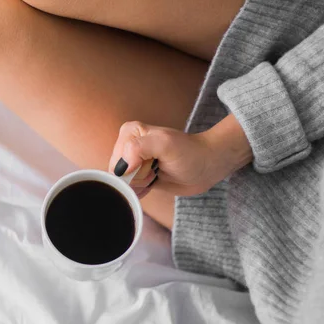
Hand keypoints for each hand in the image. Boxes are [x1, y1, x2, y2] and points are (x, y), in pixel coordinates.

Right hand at [109, 114, 252, 197]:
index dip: (133, 170)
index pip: (117, 162)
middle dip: (137, 178)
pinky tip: (155, 182)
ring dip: (141, 185)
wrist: (207, 166)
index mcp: (129, 132)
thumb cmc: (189, 152)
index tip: (152, 165)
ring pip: (124, 184)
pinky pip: (130, 190)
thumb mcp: (165, 144)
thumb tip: (121, 168)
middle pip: (118, 175)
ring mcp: (133, 162)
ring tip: (156, 175)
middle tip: (156, 170)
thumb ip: (138, 148)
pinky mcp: (139, 175)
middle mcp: (127, 145)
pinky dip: (142, 191)